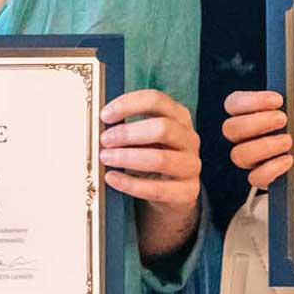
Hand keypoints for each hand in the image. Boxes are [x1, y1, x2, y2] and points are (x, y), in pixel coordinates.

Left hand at [101, 88, 202, 262]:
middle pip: (163, 128)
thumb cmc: (152, 155)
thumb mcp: (146, 136)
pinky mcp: (187, 191)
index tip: (105, 115)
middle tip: (104, 140)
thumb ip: (130, 125)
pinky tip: (111, 178)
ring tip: (105, 158)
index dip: (129, 104)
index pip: (157, 100)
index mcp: (179, 117)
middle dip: (129, 133)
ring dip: (127, 157)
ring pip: (160, 159)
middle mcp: (189, 139)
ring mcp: (191, 166)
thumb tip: (102, 122)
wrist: (172, 193)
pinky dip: (130, 184)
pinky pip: (157, 189)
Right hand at [221, 88, 293, 188]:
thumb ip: (285, 104)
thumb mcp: (289, 110)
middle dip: (258, 122)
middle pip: (231, 129)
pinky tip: (287, 159)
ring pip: (240, 154)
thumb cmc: (291, 129)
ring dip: (266, 146)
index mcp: (243, 115)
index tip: (276, 100)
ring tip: (286, 140)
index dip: (252, 101)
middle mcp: (241, 137)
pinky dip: (272, 168)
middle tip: (281, 119)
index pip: (233, 104)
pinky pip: (255, 177)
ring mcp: (248, 158)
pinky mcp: (258, 176)